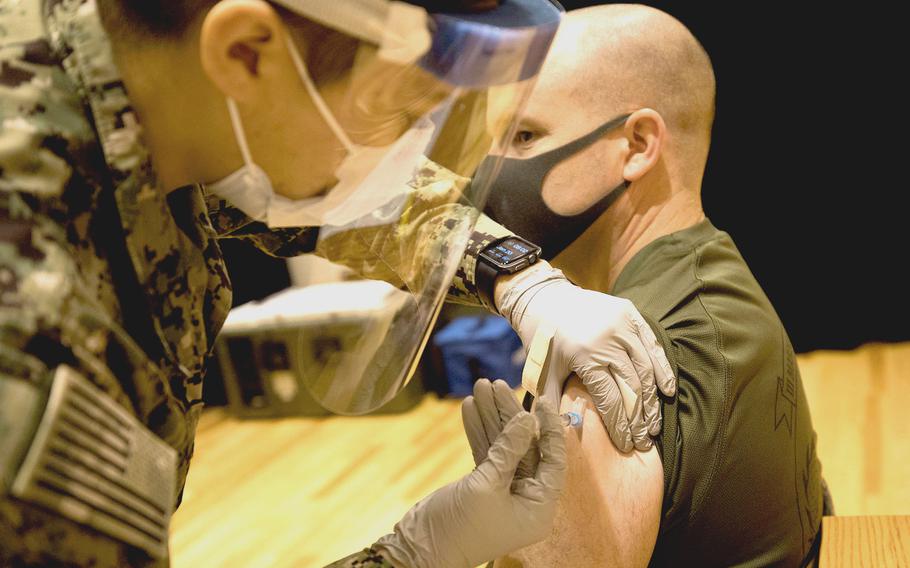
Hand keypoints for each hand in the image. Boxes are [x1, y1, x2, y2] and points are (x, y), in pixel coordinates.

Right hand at [374, 396, 565, 567]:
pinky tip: (470, 407)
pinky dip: (477, 430)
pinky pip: (486, 453)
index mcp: (539, 506)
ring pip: (502, 446)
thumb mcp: (487, 485)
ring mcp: (503, 491)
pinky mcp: (482, 486)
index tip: (540, 399)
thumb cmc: (460, 527)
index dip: (548, 427)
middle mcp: (526, 498)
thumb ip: (508, 450)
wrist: (421, 550)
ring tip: (480, 386)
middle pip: (525, 447)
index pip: (554, 459)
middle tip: (497, 385)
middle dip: (509, 414)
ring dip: (491, 417)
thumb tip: (527, 419)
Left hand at [496, 263, 675, 451]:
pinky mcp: (630, 312)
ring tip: (654, 424)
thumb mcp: (543, 373)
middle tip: (644, 441)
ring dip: (653, 399)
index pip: (610, 398)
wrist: (544, 297)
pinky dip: (662, 368)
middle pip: (632, 387)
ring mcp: (621, 323)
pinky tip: (667, 390)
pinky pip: (652, 344)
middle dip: (640, 419)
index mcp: (584, 354)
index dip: (620, 426)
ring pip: (646, 368)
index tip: (626, 445)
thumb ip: (554, 404)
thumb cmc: (542, 341)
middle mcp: (606, 338)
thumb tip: (566, 435)